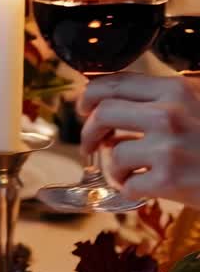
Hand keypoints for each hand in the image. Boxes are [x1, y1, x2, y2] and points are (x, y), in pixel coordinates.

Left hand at [79, 73, 199, 204]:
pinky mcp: (168, 180)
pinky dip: (130, 189)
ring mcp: (167, 147)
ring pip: (113, 153)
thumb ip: (167, 97)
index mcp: (177, 89)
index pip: (114, 82)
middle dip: (89, 131)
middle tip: (91, 145)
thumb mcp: (199, 102)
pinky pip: (127, 184)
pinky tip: (146, 187)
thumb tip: (115, 96)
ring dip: (115, 166)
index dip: (89, 95)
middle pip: (102, 113)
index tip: (84, 108)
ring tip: (131, 171)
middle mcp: (169, 113)